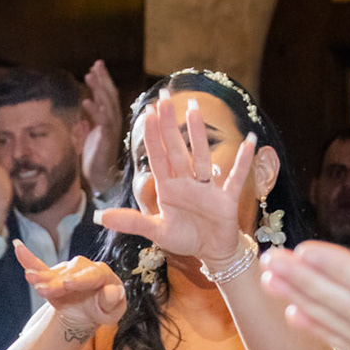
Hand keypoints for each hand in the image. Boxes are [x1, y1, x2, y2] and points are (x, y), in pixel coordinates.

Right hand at [16, 243, 124, 339]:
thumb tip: (112, 290)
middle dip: (56, 282)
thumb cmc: (103, 310)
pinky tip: (18, 247)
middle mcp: (84, 267)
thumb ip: (113, 301)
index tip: (67, 284)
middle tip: (44, 290)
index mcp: (103, 274)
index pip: (92, 276)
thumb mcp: (112, 312)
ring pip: (53, 274)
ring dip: (41, 276)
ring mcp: (67, 270)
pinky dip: (28, 258)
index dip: (79, 280)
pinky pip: (40, 266)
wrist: (87, 313)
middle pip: (69, 274)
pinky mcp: (53, 275)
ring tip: (30, 278)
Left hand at [79, 60, 121, 196]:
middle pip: (110, 96)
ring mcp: (110, 131)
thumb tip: (80, 122)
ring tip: (90, 75)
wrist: (99, 179)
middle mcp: (112, 123)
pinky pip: (102, 123)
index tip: (95, 67)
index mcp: (108, 121)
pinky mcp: (106, 140)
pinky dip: (95, 111)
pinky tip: (86, 102)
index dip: (102, 81)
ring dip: (99, 90)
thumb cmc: (94, 161)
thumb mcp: (88, 141)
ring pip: (107, 105)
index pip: (108, 96)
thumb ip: (86, 129)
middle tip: (96, 64)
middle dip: (103, 79)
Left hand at [98, 91, 252, 264]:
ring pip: (201, 156)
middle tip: (164, 97)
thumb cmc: (185, 237)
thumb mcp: (157, 232)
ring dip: (198, 134)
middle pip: (177, 149)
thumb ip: (132, 222)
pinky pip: (236, 178)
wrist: (212, 252)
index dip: (152, 136)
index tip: (146, 112)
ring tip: (193, 108)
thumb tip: (100, 218)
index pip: (158, 158)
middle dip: (169, 124)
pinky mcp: (226, 199)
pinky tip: (250, 141)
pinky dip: (243, 162)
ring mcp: (207, 188)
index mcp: (169, 188)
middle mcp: (187, 183)